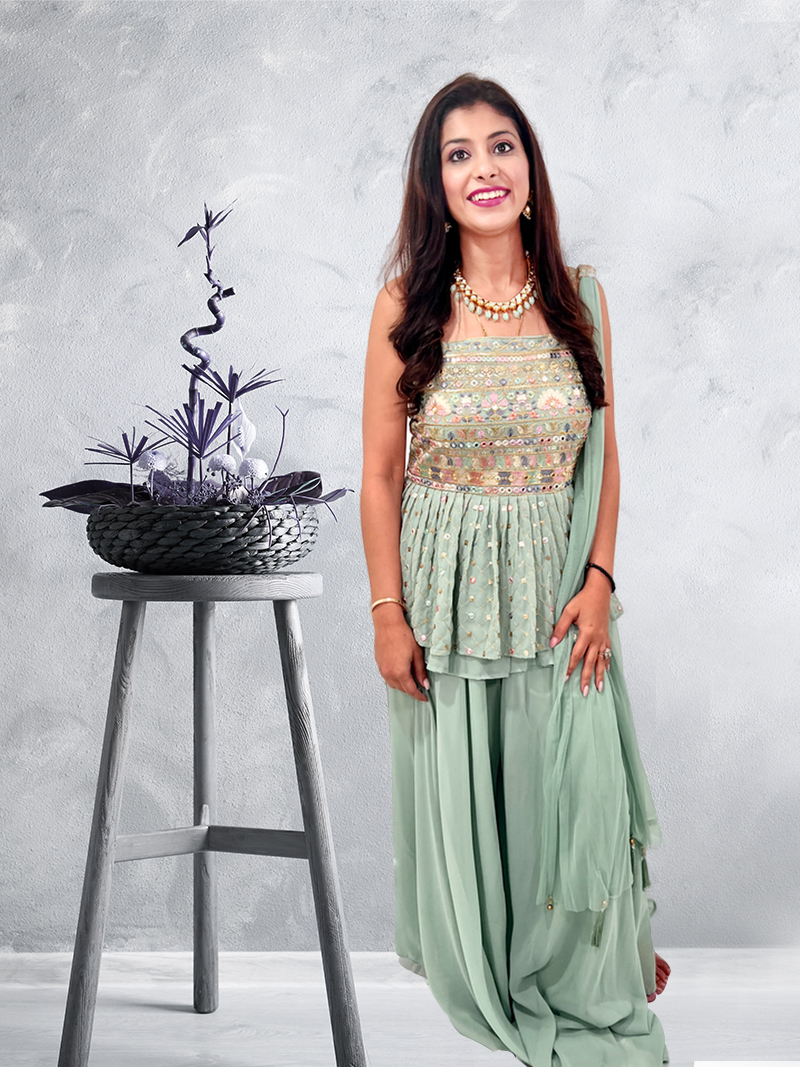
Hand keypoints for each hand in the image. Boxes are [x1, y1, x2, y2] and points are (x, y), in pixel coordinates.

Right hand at [373, 607, 429, 701]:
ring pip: (393, 685)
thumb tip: (425, 683)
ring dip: (402, 686)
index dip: (419, 696)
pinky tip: (400, 674)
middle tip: (420, 687)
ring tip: (410, 680)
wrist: (388, 624)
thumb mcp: (416, 654)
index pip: (411, 690)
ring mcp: (382, 669)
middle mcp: (389, 673)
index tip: (424, 698)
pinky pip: (387, 678)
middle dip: (411, 690)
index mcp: (400, 672)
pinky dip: (394, 679)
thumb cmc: (401, 634)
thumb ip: (420, 671)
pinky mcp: (379, 664)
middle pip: (402, 689)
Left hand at [548, 570, 611, 695]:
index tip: (565, 678)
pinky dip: (607, 662)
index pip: (577, 655)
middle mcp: (597, 638)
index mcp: (587, 633)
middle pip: (591, 662)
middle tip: (584, 692)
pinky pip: (608, 652)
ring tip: (599, 688)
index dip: (570, 667)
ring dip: (600, 675)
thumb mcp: (569, 611)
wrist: (600, 590)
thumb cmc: (584, 599)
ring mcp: (603, 637)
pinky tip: (607, 670)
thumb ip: (560, 627)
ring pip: (602, 660)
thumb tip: (553, 643)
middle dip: (586, 678)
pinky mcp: (606, 635)